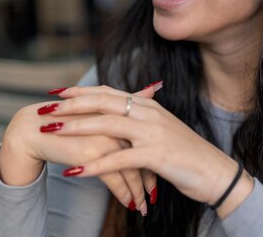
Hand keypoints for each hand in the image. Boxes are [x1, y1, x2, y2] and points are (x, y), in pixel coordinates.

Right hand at [0, 82, 162, 214]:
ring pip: (130, 170)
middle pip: (141, 155)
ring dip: (138, 192)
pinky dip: (124, 194)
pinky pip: (114, 179)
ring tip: (141, 207)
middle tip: (153, 196)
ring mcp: (104, 138)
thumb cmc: (69, 121)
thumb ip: (128, 101)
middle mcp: (115, 123)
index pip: (145, 139)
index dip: (153, 158)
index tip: (158, 174)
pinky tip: (128, 204)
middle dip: (150, 179)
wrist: (36, 130)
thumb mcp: (100, 110)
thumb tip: (154, 88)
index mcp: (119, 111)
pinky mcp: (91, 154)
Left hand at [44, 86, 253, 217]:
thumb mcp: (161, 127)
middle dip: (71, 104)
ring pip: (107, 125)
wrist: (217, 172)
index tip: (57, 92)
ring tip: (52, 132)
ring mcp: (152, 133)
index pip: (108, 93)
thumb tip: (122, 107)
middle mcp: (148, 113)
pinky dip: (96, 165)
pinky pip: (119, 159)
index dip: (81, 91)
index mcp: (147, 105)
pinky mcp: (156, 156)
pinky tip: (77, 171)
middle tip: (46, 109)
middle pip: (102, 103)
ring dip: (77, 128)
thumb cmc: (186, 152)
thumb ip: (141, 114)